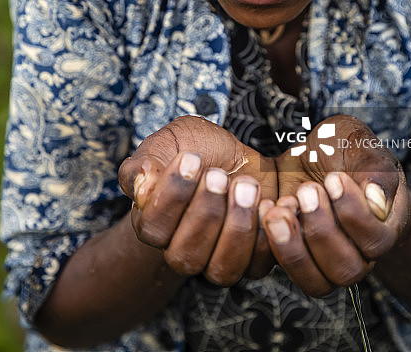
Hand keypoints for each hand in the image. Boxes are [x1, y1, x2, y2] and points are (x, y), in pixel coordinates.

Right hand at [119, 116, 276, 283]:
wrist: (237, 155)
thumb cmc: (199, 147)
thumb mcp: (170, 141)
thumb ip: (148, 161)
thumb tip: (142, 185)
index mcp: (154, 223)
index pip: (153, 229)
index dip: (173, 195)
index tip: (191, 158)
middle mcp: (181, 249)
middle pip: (185, 255)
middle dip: (205, 211)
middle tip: (219, 174)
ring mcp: (216, 259)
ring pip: (221, 269)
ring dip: (236, 226)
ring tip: (246, 185)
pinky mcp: (250, 260)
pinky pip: (256, 265)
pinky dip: (265, 237)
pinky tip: (268, 202)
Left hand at [261, 115, 410, 295]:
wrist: (316, 154)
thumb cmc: (345, 149)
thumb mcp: (360, 143)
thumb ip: (374, 168)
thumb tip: (376, 201)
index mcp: (383, 226)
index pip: (375, 241)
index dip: (353, 214)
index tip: (333, 177)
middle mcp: (357, 252)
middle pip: (346, 270)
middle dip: (321, 230)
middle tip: (306, 190)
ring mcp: (325, 260)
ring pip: (316, 282)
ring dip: (293, 248)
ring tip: (279, 210)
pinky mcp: (296, 255)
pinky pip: (285, 271)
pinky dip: (272, 246)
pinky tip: (266, 210)